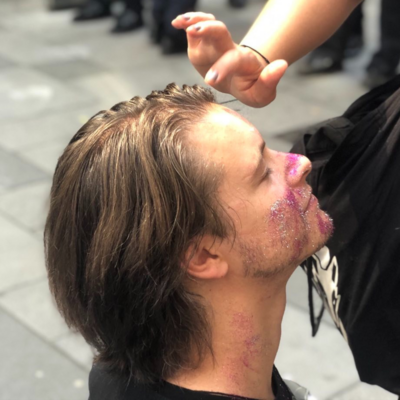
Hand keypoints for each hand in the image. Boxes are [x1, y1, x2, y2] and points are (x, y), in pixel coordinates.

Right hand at [172, 12, 287, 107]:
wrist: (243, 80)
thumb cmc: (252, 88)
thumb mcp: (263, 93)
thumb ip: (270, 81)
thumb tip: (282, 64)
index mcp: (242, 62)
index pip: (232, 60)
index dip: (222, 68)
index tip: (210, 80)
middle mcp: (228, 49)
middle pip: (221, 32)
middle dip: (209, 29)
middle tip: (193, 31)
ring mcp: (215, 46)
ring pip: (207, 26)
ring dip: (194, 21)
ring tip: (181, 22)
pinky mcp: (203, 46)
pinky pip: (195, 30)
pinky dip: (186, 23)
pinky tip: (177, 23)